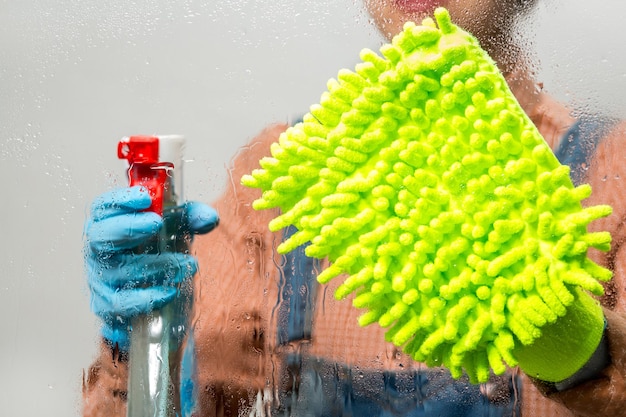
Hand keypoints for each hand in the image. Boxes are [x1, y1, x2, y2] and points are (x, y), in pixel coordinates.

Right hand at [84, 185, 218, 349]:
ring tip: (188, 264)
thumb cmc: (160, 248)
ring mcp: (100, 279)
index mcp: (109, 223)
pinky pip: (121, 305)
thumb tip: (209, 218)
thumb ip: (193, 217)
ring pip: (118, 273)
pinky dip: (146, 299)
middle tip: (156, 222)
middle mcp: (99, 250)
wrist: (157, 290)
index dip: (120, 200)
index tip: (145, 197)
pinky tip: (169, 292)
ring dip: (155, 266)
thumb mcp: (178, 227)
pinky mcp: (107, 307)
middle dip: (128, 227)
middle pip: (100, 237)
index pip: (103, 207)